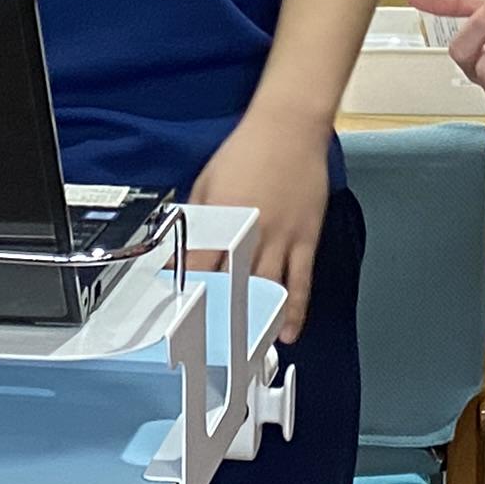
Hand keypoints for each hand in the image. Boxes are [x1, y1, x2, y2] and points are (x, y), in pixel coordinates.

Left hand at [189, 107, 335, 342]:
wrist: (289, 128)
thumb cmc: (243, 150)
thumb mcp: (206, 183)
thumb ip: (197, 222)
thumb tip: (180, 254)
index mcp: (223, 220)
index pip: (200, 268)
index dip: (189, 296)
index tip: (179, 321)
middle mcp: (252, 235)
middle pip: (235, 287)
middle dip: (223, 321)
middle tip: (212, 353)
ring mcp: (282, 239)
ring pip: (269, 292)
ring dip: (259, 324)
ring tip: (248, 355)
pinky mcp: (306, 238)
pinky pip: (301, 281)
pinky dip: (296, 310)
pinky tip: (288, 332)